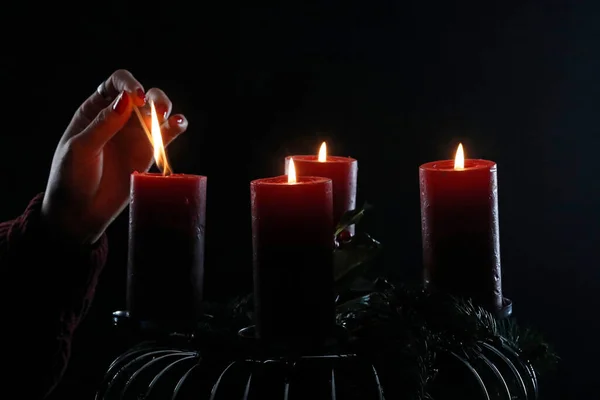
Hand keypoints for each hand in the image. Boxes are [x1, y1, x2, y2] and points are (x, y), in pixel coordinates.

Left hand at [41, 69, 188, 244]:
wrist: (81, 211)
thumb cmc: (71, 177)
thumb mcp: (81, 148)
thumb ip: (104, 124)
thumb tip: (126, 99)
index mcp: (96, 109)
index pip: (116, 83)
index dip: (129, 84)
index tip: (136, 97)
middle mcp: (119, 117)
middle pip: (143, 94)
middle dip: (154, 97)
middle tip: (157, 111)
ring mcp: (135, 134)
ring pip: (158, 111)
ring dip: (166, 109)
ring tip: (167, 119)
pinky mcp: (149, 152)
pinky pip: (166, 134)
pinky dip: (176, 126)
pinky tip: (179, 124)